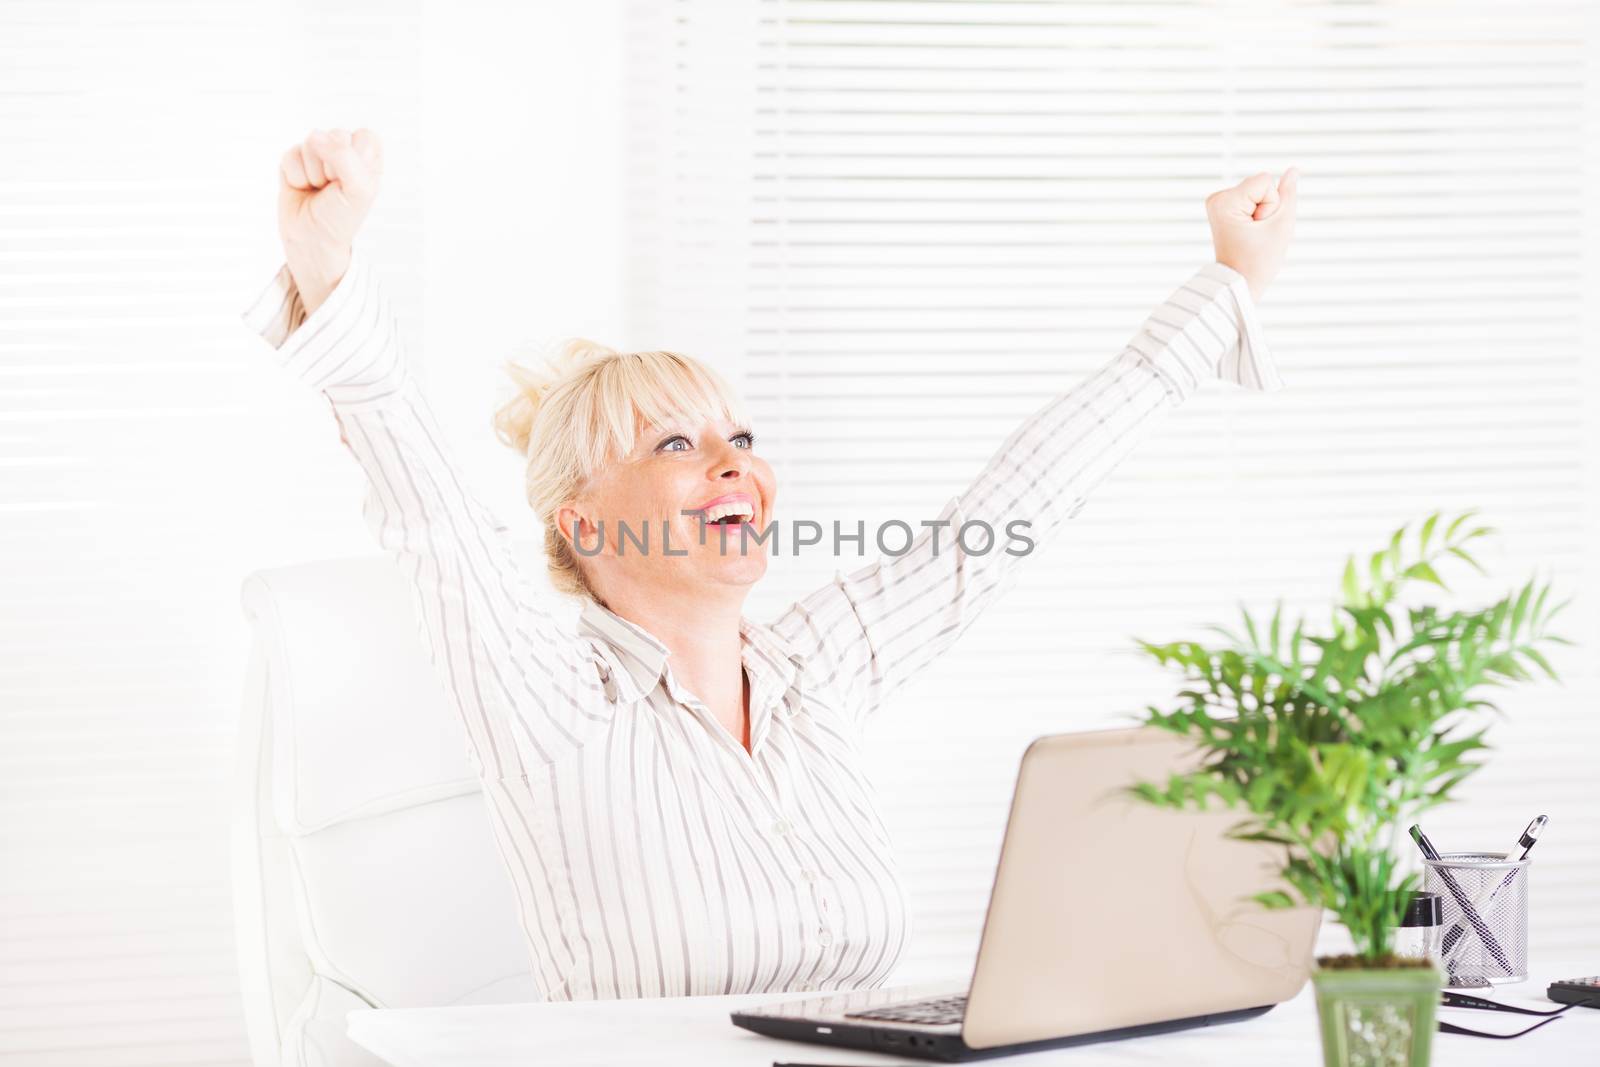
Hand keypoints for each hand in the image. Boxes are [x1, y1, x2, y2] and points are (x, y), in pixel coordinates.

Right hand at [277, 128, 382, 313]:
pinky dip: (296, 176)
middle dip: (332, 167)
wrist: (312, 239)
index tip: (353, 183)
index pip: (364, 137)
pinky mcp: (296, 159)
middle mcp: (345, 151)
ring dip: (313, 173)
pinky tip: (303, 188)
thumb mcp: (357, 190)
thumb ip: (344, 157)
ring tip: (318, 189)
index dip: (356, 160)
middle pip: (335, 136)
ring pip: (310, 143)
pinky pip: (291, 154)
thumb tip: (315, 135)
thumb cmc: (341, 217)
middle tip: (333, 188)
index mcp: (368, 157)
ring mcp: (318, 153)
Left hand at [1205, 167, 1299, 302]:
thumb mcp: (1282, 224)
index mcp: (1224, 201)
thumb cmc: (1259, 259)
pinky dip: (1255, 213)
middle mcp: (1216, 199)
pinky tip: (1248, 231)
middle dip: (1266, 208)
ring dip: (1262, 212)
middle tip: (1255, 233)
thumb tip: (1293, 170)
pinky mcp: (1222, 208)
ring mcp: (1217, 203)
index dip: (1271, 204)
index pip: (1265, 181)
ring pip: (1258, 191)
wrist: (1239, 282)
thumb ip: (1288, 194)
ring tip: (1252, 234)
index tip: (1258, 227)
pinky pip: (1251, 198)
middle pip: (1261, 184)